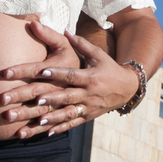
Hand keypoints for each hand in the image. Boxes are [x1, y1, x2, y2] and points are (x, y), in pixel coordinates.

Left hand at [0, 23, 140, 136]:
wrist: (127, 88)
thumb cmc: (109, 68)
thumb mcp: (98, 54)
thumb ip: (81, 43)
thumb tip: (65, 29)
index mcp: (90, 76)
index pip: (71, 75)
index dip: (57, 73)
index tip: (42, 72)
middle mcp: (89, 93)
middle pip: (68, 96)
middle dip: (52, 98)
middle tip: (36, 99)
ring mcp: (89, 106)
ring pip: (69, 113)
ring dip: (54, 117)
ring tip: (39, 120)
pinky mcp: (88, 116)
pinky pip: (73, 123)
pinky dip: (61, 128)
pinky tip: (48, 132)